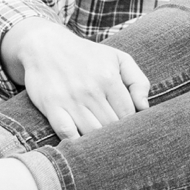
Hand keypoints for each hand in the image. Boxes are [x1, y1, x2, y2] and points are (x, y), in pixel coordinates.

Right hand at [1, 17, 149, 139]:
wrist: (45, 45)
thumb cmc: (87, 55)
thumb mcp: (117, 58)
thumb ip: (138, 81)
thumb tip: (144, 108)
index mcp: (109, 77)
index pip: (128, 114)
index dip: (129, 124)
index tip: (127, 127)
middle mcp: (91, 89)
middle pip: (111, 126)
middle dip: (115, 134)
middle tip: (115, 137)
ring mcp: (70, 99)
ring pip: (92, 134)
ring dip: (98, 141)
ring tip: (101, 141)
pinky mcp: (52, 107)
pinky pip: (68, 135)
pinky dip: (76, 143)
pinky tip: (81, 143)